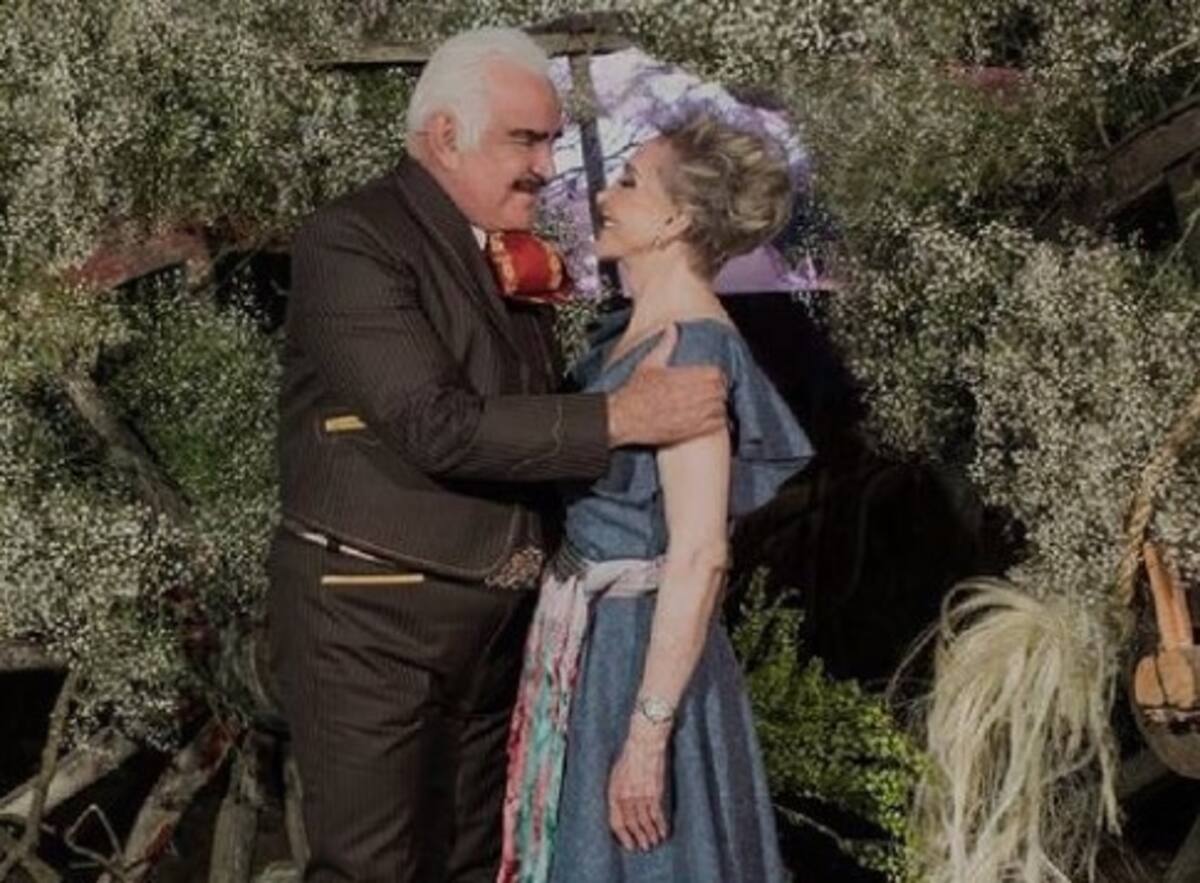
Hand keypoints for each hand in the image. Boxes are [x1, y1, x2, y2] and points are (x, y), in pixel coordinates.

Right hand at [607, 323, 726, 447]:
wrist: (624, 418)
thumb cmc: (635, 392)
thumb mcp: (649, 363)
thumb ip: (666, 344)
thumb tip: (672, 327)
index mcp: (684, 376)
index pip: (716, 373)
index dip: (715, 375)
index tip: (710, 378)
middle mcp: (692, 394)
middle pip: (720, 390)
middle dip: (718, 390)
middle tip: (711, 392)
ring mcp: (693, 413)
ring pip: (721, 407)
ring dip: (718, 405)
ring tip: (711, 405)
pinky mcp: (692, 430)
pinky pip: (717, 424)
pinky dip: (718, 421)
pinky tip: (711, 419)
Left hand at [608, 733, 669, 851]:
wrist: (645, 742)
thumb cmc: (630, 755)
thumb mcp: (616, 774)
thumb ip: (617, 792)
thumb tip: (621, 810)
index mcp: (614, 793)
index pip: (616, 822)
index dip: (623, 836)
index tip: (628, 845)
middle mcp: (627, 798)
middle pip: (632, 825)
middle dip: (639, 839)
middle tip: (643, 848)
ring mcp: (641, 796)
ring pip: (646, 823)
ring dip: (651, 835)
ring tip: (654, 843)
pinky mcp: (656, 793)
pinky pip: (658, 815)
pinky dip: (661, 825)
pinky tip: (664, 832)